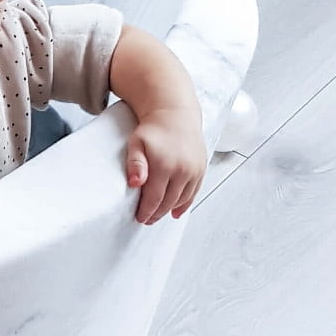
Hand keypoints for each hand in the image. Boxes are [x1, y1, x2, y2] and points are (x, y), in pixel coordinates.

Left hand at [126, 111, 206, 225]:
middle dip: (156, 214)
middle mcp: (182, 170)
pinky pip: (194, 192)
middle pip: (168, 202)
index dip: (146, 211)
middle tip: (147, 220)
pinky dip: (185, 204)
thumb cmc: (153, 130)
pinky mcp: (201, 169)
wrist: (175, 114)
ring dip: (169, 210)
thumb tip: (134, 183)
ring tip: (158, 215)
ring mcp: (194, 170)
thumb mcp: (137, 143)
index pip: (154, 198)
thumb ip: (135, 164)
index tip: (139, 218)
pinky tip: (176, 211)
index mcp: (164, 165)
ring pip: (181, 199)